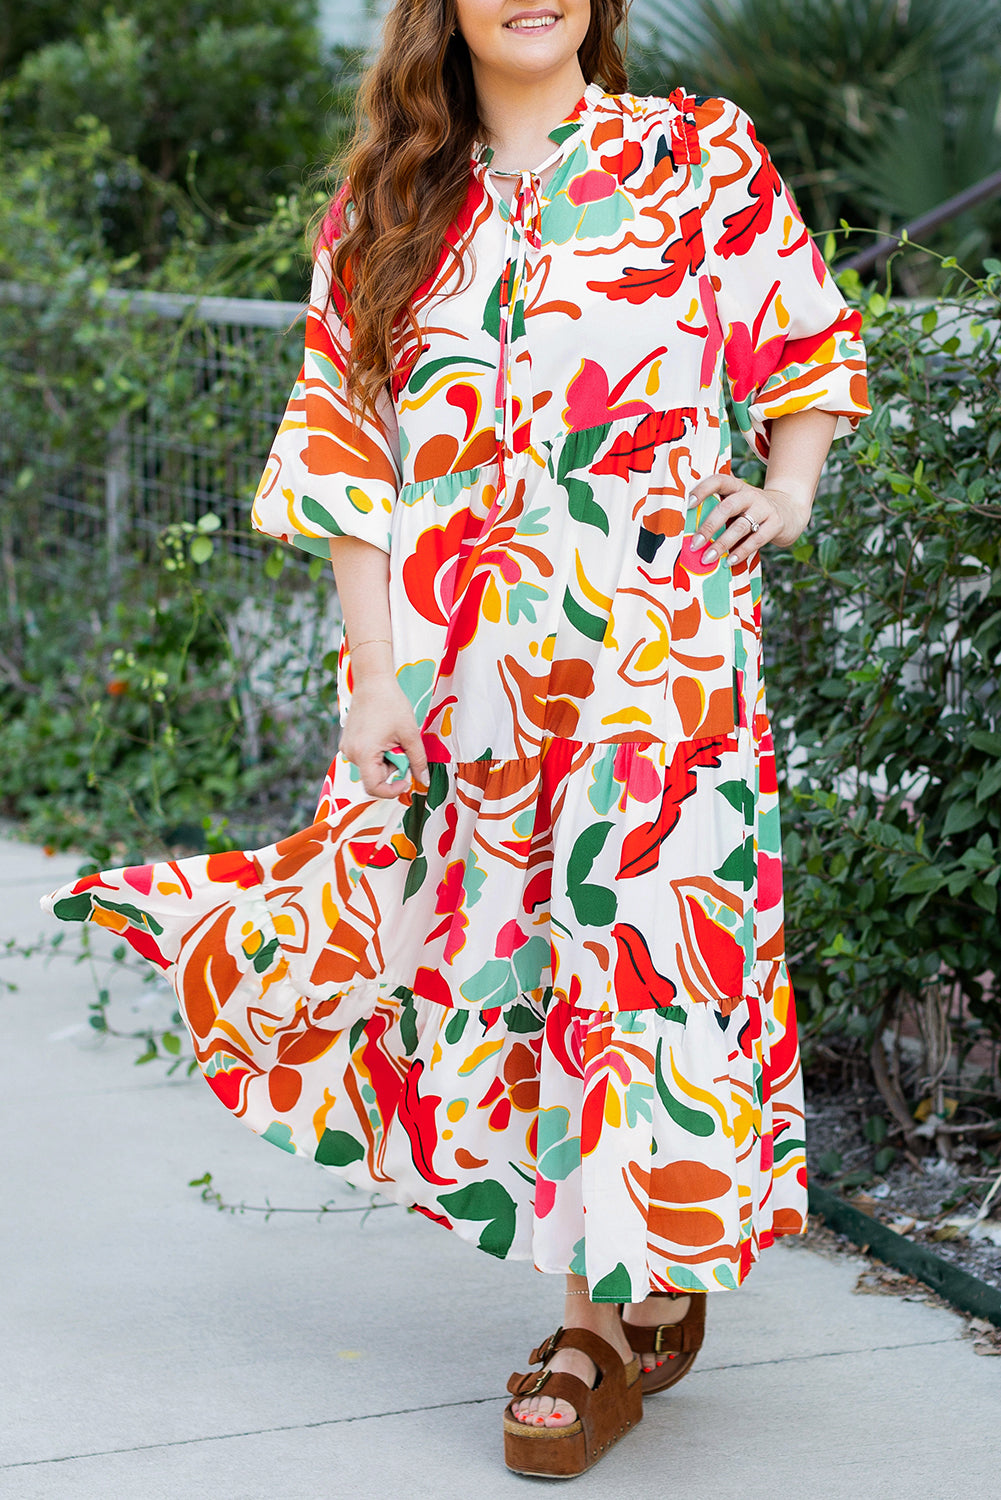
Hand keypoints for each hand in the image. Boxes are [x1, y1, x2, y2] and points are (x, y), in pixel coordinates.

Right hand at [339, 675, 428, 798]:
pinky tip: (384, 734)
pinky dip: (378, 752)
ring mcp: (347, 748)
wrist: (373, 681)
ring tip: (393, 736)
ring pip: (372, 766)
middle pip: (375, 776)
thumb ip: (418, 761)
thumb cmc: (391, 704)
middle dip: (393, 767)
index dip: (392, 790)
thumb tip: (424, 781)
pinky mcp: (348, 742)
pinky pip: (366, 757)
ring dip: (387, 758)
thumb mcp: (410, 734)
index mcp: (363, 754)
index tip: (407, 781)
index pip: (374, 788)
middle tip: (402, 745)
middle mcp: (350, 754)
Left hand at [688, 473, 812, 565]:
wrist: (789, 511)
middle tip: (694, 544)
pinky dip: (741, 552)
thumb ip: (718, 508)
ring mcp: (764, 508)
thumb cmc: (752, 510)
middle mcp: (750, 495)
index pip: (718, 481)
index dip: (702, 490)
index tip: (688, 504)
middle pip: (727, 507)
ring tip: (707, 558)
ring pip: (740, 526)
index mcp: (736, 486)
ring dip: (722, 544)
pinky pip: (756, 539)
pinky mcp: (776, 524)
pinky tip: (729, 561)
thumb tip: (688, 526)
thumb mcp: (737, 502)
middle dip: (708, 526)